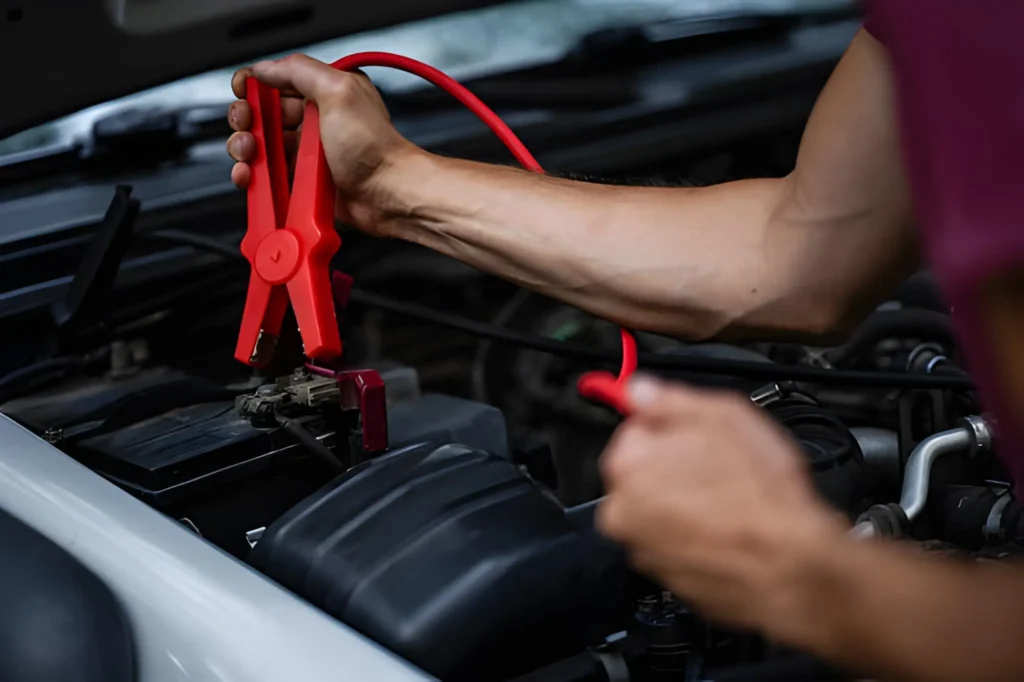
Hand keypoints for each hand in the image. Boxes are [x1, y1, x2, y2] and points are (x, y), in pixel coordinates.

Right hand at [226, 54, 419, 232]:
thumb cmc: (375, 147)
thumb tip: (265, 67)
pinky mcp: (303, 182)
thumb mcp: (339, 92)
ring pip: (260, 148)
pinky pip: (269, 177)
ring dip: (245, 149)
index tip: (244, 94)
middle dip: (246, 119)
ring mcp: (307, 154)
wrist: (389, 194)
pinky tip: (251, 177)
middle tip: (248, 128)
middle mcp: (315, 122)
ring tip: (250, 154)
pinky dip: (254, 177)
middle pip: (262, 116)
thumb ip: (300, 71)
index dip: (254, 87)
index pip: (276, 82)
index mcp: (324, 94)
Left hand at [596, 375, 847, 639]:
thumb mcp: (724, 416)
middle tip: (720, 468)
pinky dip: (694, 535)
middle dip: (674, 467)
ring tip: (730, 501)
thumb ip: (671, 400)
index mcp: (627, 465)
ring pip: (658, 511)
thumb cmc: (763, 496)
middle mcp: (622, 512)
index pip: (634, 430)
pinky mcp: (665, 578)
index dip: (671, 430)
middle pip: (642, 474)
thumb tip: (641, 391)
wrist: (792, 568)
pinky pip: (674, 544)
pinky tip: (727, 528)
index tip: (697, 437)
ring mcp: (642, 549)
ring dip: (684, 503)